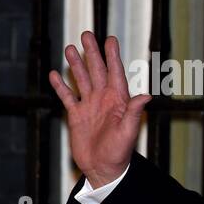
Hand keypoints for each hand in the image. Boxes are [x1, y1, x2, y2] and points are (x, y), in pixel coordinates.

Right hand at [49, 31, 150, 188]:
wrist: (103, 169)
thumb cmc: (119, 153)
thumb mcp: (128, 132)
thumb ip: (135, 113)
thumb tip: (147, 96)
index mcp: (118, 101)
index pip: (115, 73)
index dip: (112, 56)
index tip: (110, 39)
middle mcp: (103, 99)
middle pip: (96, 71)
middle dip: (92, 53)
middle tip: (86, 34)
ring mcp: (89, 106)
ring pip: (81, 80)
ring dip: (76, 64)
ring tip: (69, 48)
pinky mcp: (77, 115)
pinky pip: (67, 97)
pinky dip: (61, 86)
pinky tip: (55, 74)